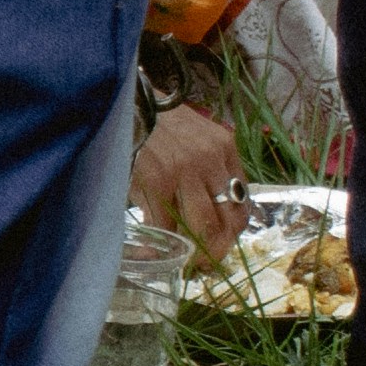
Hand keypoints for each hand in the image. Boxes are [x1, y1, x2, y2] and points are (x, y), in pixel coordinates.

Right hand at [128, 99, 248, 261]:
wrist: (123, 102)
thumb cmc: (155, 123)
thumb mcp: (194, 137)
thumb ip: (206, 169)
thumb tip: (207, 214)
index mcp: (224, 147)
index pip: (242, 200)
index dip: (234, 230)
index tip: (222, 245)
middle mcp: (210, 159)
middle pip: (227, 218)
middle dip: (218, 248)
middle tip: (205, 264)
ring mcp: (184, 170)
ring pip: (203, 225)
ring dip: (196, 251)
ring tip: (185, 261)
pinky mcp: (156, 180)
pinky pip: (166, 224)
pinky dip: (160, 242)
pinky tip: (154, 249)